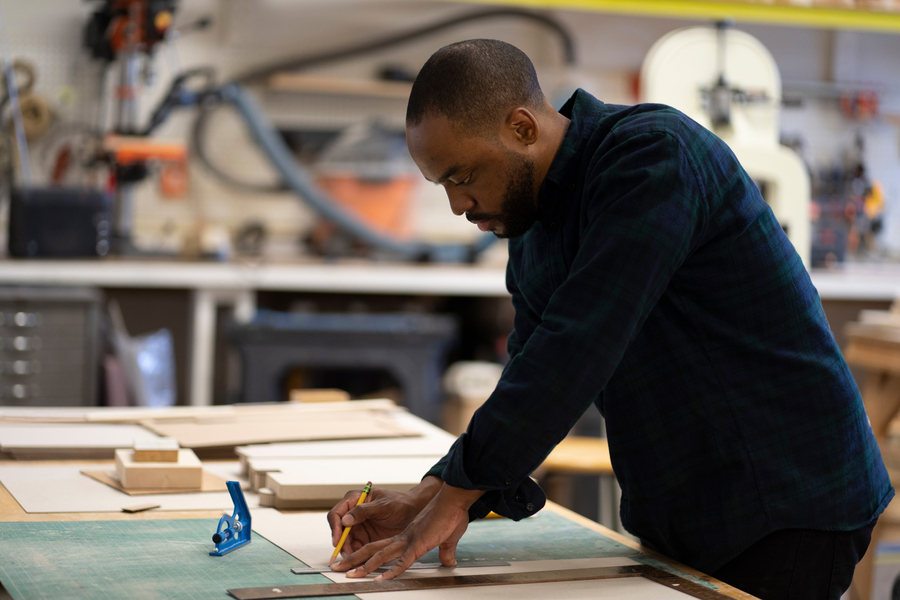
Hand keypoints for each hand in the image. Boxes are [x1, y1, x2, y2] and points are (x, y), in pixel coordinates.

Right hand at [327, 477, 441, 558]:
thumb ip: (363, 511)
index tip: (337, 540)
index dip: (334, 528)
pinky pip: (355, 547)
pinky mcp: (364, 537)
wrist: (414, 512)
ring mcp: (358, 526)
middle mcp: (352, 513)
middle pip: (338, 531)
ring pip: (345, 541)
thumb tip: (344, 520)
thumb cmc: (400, 503)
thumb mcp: (383, 505)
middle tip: (346, 556)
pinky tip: (359, 562)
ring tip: (352, 562)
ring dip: (347, 551)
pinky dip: (356, 555)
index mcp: (354, 500)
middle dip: (341, 544)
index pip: (336, 514)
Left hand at [332, 483, 484, 579]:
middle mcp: (402, 539)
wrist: (453, 502)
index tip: (353, 565)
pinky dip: (391, 571)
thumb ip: (444, 552)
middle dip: (353, 560)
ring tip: (350, 574)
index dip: (364, 556)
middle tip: (337, 568)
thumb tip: (448, 562)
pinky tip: (381, 578)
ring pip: (381, 555)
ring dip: (364, 566)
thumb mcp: (445, 539)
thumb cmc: (449, 516)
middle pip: (372, 550)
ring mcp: (408, 541)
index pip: (379, 547)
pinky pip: (402, 561)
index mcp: (405, 537)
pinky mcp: (418, 545)